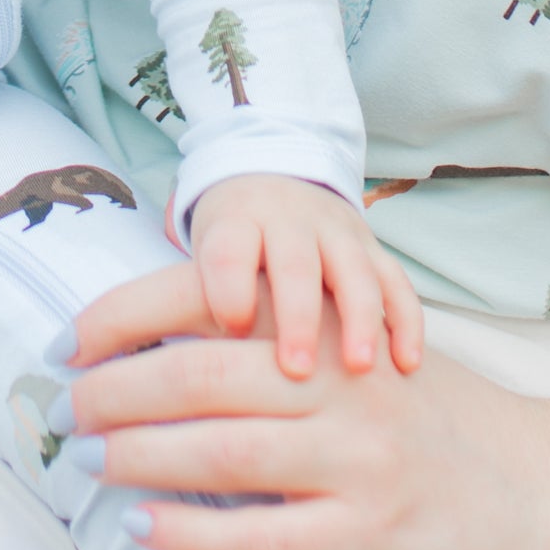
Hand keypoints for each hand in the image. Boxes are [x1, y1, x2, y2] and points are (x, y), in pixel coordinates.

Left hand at [56, 261, 548, 549]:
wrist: (545, 500)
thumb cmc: (439, 426)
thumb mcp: (370, 360)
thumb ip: (288, 347)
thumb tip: (163, 347)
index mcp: (336, 333)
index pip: (212, 303)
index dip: (127, 317)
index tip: (69, 343)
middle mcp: (344, 388)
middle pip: (201, 373)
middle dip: (116, 389)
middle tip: (64, 408)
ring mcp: (357, 464)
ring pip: (219, 452)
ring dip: (137, 457)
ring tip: (88, 463)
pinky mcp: (366, 539)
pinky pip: (259, 539)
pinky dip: (191, 536)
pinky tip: (144, 533)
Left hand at [183, 173, 423, 377]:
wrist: (273, 179)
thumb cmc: (228, 243)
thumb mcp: (199, 254)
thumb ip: (182, 297)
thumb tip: (143, 358)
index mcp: (236, 222)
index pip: (230, 248)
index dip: (230, 284)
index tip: (232, 326)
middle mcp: (288, 222)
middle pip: (295, 263)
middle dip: (297, 315)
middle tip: (294, 369)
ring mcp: (336, 234)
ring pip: (353, 272)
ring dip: (357, 319)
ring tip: (358, 367)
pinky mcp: (371, 251)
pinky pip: (395, 282)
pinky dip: (403, 321)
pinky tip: (405, 363)